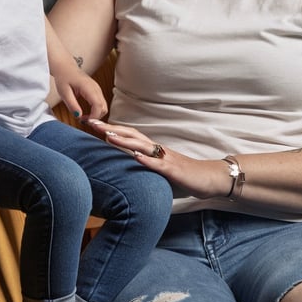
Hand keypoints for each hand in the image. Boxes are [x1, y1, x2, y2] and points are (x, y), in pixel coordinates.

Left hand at [53, 72, 107, 122]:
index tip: (84, 121)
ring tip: (84, 118)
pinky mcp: (96, 91)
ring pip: (104, 106)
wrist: (66, 67)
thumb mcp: (64, 92)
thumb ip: (72, 105)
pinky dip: (96, 111)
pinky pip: (101, 103)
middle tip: (83, 121)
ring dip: (96, 115)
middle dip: (95, 118)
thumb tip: (78, 116)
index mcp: (88, 87)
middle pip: (104, 108)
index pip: (98, 105)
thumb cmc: (64, 77)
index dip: (93, 117)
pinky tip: (87, 113)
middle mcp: (96, 88)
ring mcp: (97, 89)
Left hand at [85, 119, 225, 198]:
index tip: (93, 125)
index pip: (129, 136)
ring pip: (143, 146)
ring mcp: (166, 159)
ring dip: (125, 141)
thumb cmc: (186, 176)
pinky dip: (147, 160)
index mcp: (153, 150)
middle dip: (111, 129)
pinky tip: (137, 157)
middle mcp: (158, 150)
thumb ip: (146, 168)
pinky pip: (159, 164)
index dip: (111, 130)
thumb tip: (127, 171)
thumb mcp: (161, 171)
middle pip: (132, 135)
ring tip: (108, 136)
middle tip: (91, 123)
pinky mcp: (174, 170)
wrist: (210, 178)